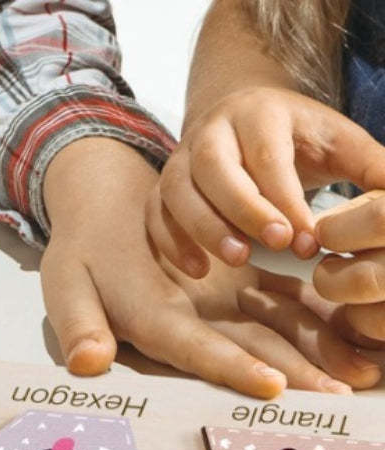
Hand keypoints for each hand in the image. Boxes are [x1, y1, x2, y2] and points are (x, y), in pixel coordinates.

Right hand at [41, 138, 380, 396]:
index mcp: (154, 326)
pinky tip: (352, 321)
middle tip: (341, 399)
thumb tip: (87, 363)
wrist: (96, 218)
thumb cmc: (78, 252)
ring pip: (277, 332)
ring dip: (318, 353)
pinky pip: (286, 302)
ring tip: (362, 373)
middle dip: (295, 378)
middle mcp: (195, 326)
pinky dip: (319, 312)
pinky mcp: (238, 287)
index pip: (197, 353)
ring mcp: (220, 308)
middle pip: (250, 354)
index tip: (272, 387)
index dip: (232, 370)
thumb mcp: (66, 285)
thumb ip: (77, 325)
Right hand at [145, 86, 384, 276]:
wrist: (241, 119)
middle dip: (243, 209)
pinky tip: (197, 270)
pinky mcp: (161, 188)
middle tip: (273, 246)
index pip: (267, 156)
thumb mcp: (337, 143)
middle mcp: (211, 131)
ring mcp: (180, 160)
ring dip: (203, 228)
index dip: (284, 200)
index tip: (307, 240)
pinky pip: (155, 215)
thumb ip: (369, 168)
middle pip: (215, 168)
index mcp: (258, 112)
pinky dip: (171, 243)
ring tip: (236, 260)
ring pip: (177, 192)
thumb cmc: (294, 139)